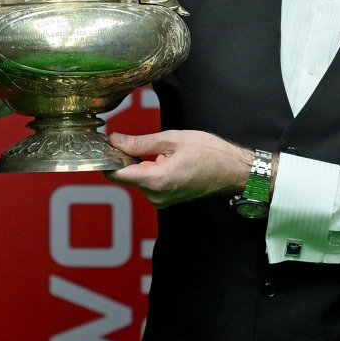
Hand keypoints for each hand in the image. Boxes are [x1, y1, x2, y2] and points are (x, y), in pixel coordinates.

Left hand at [103, 130, 253, 208]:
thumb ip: (140, 142)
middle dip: (128, 158)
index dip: (109, 157)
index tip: (107, 143)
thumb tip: (115, 140)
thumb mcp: (173, 139)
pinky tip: (166, 160)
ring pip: (137, 180)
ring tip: (162, 150)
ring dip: (141, 164)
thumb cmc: (209, 152)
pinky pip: (148, 184)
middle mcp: (155, 196)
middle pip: (126, 176)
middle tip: (140, 140)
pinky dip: (150, 171)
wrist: (232, 170)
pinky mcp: (165, 200)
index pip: (116, 174)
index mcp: (156, 180)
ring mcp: (160, 201)